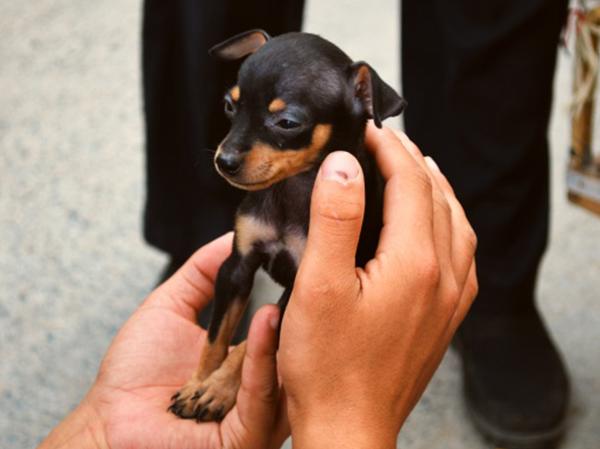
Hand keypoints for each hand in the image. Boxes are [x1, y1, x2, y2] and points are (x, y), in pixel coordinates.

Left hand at [39, 233, 287, 448]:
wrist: (108, 419)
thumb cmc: (134, 371)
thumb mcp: (172, 306)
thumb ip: (202, 272)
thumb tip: (231, 236)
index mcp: (247, 359)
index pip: (282, 326)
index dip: (293, 296)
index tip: (300, 259)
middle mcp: (257, 384)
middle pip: (292, 349)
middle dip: (300, 312)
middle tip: (309, 271)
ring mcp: (255, 411)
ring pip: (284, 371)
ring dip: (286, 331)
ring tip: (288, 291)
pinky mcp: (245, 435)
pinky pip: (261, 397)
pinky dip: (264, 358)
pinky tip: (266, 321)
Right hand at [278, 123, 477, 448]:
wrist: (350, 428)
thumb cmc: (328, 367)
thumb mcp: (319, 285)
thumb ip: (335, 218)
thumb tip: (345, 165)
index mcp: (416, 263)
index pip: (412, 182)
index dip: (389, 148)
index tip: (367, 129)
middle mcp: (444, 277)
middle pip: (437, 198)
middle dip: (412, 161)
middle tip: (386, 142)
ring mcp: (449, 300)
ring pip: (456, 224)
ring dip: (435, 189)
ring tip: (414, 170)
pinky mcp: (444, 318)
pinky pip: (460, 255)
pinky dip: (447, 224)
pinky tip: (433, 227)